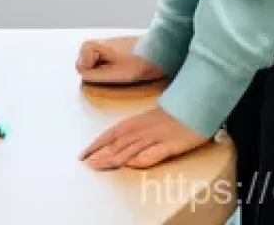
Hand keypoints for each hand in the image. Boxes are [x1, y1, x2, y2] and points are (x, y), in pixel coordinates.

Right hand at [77, 36, 165, 84]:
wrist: (158, 52)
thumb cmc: (137, 63)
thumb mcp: (114, 74)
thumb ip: (93, 75)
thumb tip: (82, 74)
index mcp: (92, 46)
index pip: (80, 68)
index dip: (93, 75)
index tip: (108, 74)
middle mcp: (95, 43)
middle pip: (85, 65)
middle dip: (97, 73)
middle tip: (114, 74)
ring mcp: (105, 46)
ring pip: (95, 64)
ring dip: (104, 71)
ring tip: (120, 72)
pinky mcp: (114, 49)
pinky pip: (104, 62)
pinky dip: (111, 68)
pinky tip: (124, 68)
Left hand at [81, 107, 210, 169]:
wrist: (191, 108)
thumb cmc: (169, 115)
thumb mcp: (147, 121)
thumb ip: (133, 132)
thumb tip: (118, 145)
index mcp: (133, 123)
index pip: (109, 135)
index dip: (95, 145)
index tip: (83, 155)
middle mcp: (140, 130)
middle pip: (116, 144)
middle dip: (99, 154)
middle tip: (85, 163)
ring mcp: (154, 138)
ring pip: (129, 149)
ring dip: (112, 158)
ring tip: (98, 165)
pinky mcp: (169, 146)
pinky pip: (152, 154)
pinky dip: (140, 159)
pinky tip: (130, 164)